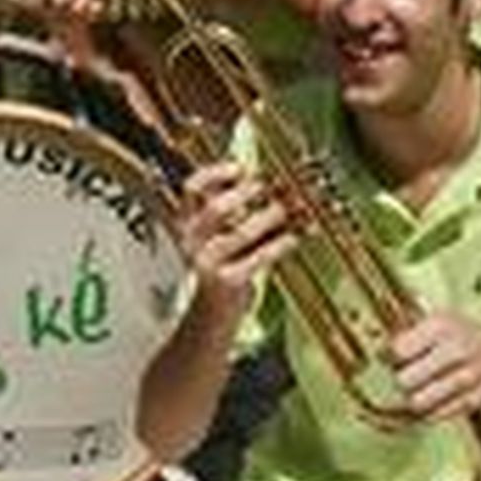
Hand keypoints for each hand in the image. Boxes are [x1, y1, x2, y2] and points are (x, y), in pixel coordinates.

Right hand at [172, 158, 294, 303]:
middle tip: (267, 189)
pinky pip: (257, 258)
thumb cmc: (226, 262)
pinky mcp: (226, 282)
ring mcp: (206, 262)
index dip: (216, 173)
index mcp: (187, 221)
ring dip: (268, 218)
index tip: (243, 168)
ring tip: (284, 211)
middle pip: (216, 208)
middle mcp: (191, 240)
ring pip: (240, 233)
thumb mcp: (223, 232)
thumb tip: (271, 179)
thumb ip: (238, 209)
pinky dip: (278, 245)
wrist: (213, 312)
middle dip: (245, 194)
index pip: (192, 188)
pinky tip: (293, 238)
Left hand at [389, 309, 480, 425]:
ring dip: (414, 399)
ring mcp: (467, 376)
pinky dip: (431, 412)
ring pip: (419, 401)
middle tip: (407, 376)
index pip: (397, 349)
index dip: (389, 357)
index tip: (391, 358)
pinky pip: (437, 414)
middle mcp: (456, 348)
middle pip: (404, 379)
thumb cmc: (473, 339)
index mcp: (443, 324)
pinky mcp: (474, 400)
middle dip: (402, 380)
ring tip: (419, 391)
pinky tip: (433, 403)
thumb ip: (412, 329)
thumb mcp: (444, 321)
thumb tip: (376, 340)